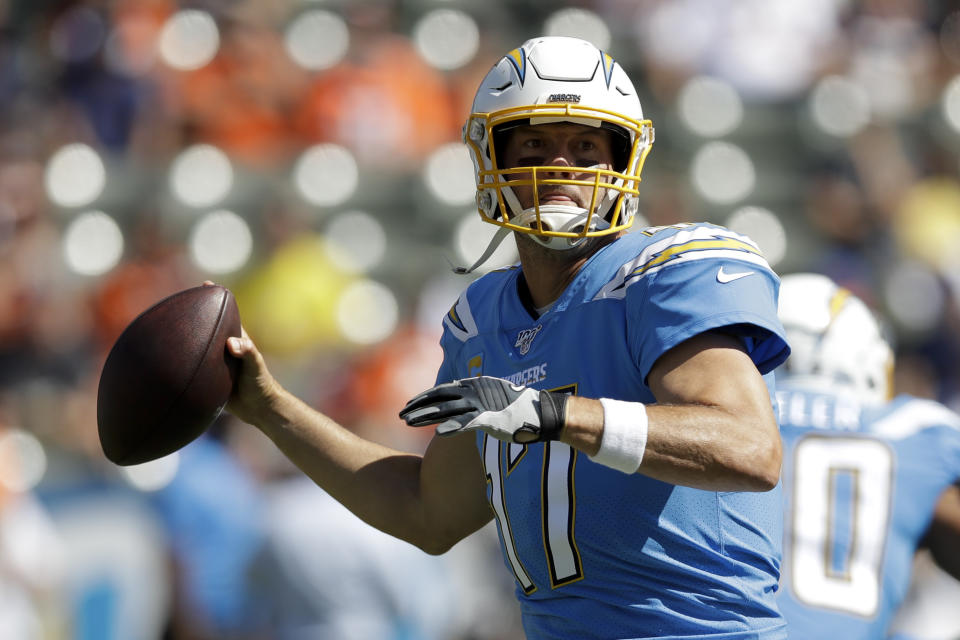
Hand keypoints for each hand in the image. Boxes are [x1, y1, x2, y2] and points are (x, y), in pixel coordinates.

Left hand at [399, 376, 566, 443]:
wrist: (542, 412)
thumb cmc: (518, 407)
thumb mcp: (492, 398)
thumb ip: (476, 398)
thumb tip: (462, 402)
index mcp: (474, 386)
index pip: (443, 390)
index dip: (424, 398)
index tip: (409, 405)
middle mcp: (475, 392)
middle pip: (439, 399)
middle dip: (418, 407)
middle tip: (401, 415)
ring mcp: (482, 405)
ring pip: (447, 410)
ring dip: (426, 417)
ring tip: (408, 422)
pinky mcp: (491, 418)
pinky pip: (467, 423)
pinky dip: (452, 427)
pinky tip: (438, 434)